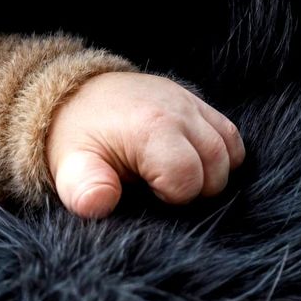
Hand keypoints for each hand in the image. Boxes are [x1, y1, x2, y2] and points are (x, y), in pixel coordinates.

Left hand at [48, 73, 243, 218]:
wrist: (75, 96)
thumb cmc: (77, 138)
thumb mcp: (70, 167)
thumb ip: (83, 189)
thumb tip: (98, 204)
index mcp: (151, 128)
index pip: (189, 180)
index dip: (172, 197)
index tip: (148, 191)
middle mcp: (179, 110)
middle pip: (217, 168)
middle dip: (196, 189)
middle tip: (162, 187)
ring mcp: (190, 102)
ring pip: (230, 151)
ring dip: (211, 173)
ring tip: (176, 176)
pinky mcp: (196, 100)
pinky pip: (230, 134)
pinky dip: (221, 155)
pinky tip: (192, 162)